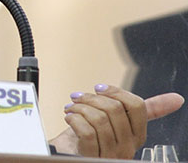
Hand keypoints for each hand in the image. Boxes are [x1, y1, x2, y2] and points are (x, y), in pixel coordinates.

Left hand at [49, 84, 183, 158]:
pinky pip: (87, 132)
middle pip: (115, 110)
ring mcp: (110, 155)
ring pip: (99, 120)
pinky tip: (69, 118)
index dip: (116, 92)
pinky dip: (74, 119)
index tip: (99, 88)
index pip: (138, 106)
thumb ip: (143, 110)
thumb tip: (177, 99)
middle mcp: (127, 147)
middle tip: (78, 97)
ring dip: (79, 108)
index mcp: (136, 136)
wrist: (68, 154)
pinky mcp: (91, 157)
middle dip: (91, 98)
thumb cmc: (91, 137)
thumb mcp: (116, 120)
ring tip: (71, 108)